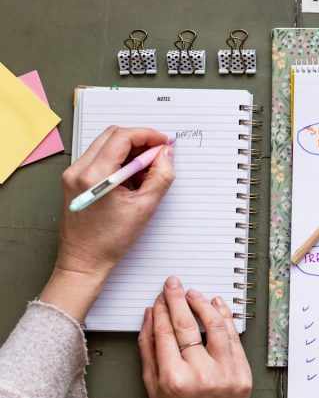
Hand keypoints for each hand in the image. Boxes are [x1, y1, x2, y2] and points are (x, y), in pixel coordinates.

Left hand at [41, 126, 174, 320]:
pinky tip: (131, 178)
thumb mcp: (145, 208)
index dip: (147, 135)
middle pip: (112, 136)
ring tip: (146, 170)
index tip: (163, 143)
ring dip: (129, 151)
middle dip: (139, 140)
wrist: (83, 261)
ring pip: (105, 145)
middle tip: (158, 154)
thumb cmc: (110, 241)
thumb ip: (160, 176)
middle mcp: (79, 170)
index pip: (122, 137)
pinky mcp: (74, 180)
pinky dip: (118, 161)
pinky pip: (99, 158)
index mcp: (95, 175)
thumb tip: (166, 154)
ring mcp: (73, 174)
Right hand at [138, 276, 251, 397]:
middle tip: (173, 284)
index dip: (161, 311)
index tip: (158, 298)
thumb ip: (149, 350)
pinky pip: (234, 339)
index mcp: (174, 378)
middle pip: (188, 326)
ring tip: (194, 293)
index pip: (165, 333)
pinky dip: (226, 319)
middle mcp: (201, 374)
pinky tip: (217, 306)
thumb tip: (148, 317)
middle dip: (178, 300)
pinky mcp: (243, 373)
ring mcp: (225, 373)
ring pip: (215, 327)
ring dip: (203, 305)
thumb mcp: (152, 388)